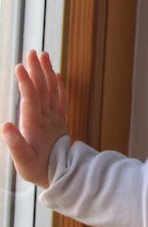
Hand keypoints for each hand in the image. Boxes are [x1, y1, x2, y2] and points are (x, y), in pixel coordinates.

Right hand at [1, 50, 67, 187]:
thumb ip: (15, 143)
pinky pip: (61, 99)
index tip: (19, 66)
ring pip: (52, 90)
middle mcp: (47, 117)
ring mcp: (55, 117)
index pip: (30, 98)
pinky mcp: (60, 120)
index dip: (25, 82)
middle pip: (42, 89)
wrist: (63, 174)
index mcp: (35, 124)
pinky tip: (57, 74)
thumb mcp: (23, 161)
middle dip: (36, 69)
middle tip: (31, 51)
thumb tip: (5, 125)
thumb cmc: (38, 169)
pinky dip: (59, 85)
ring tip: (44, 55)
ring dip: (48, 72)